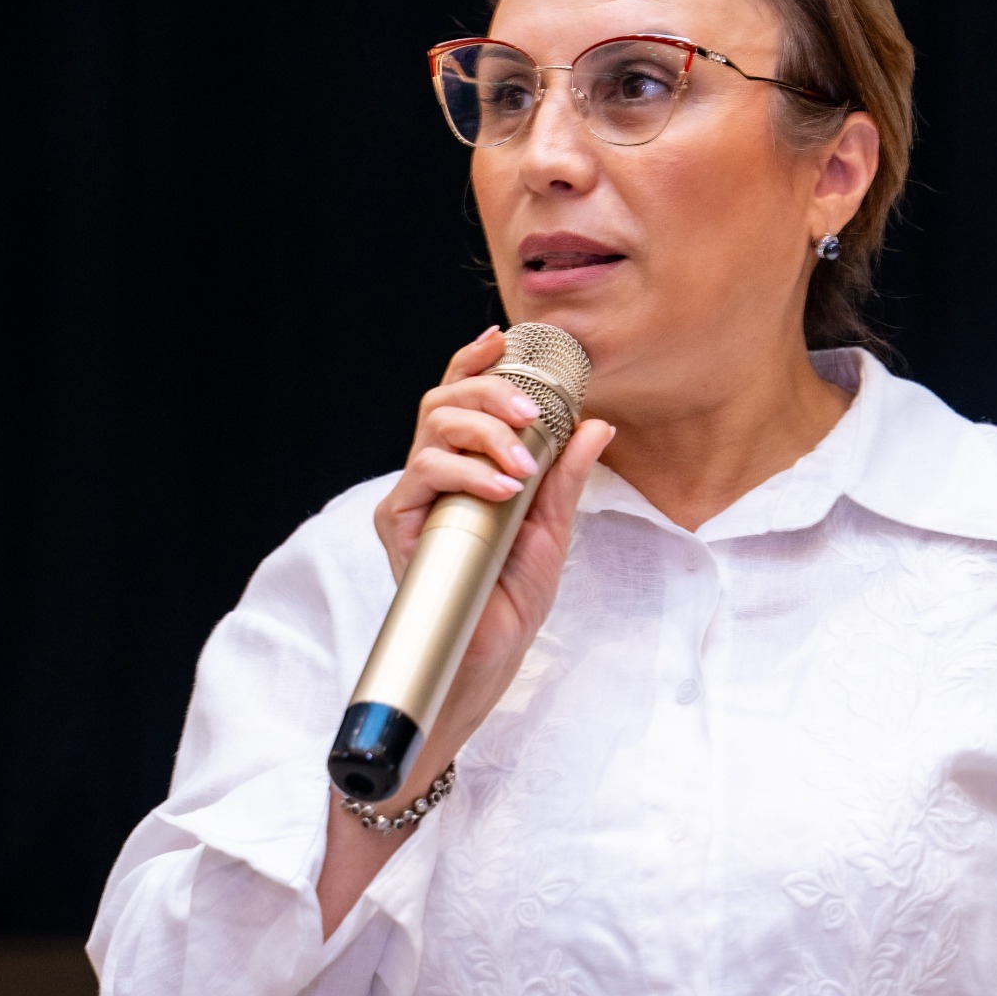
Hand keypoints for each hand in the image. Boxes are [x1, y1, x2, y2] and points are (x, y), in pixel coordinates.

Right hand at [371, 323, 613, 772]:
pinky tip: (502, 488)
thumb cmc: (511, 597)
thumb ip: (566, 475)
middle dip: (489, 391)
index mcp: (464, 467)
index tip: (503, 339)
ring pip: (433, 428)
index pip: (460, 398)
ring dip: (484, 432)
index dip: (475, 363)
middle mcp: (432, 474)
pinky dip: (466, 472)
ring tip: (523, 463)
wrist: (488, 656)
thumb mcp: (552, 528)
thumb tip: (596, 423)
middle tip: (532, 411)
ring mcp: (414, 497)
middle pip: (444, 400)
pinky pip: (424, 474)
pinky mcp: (400, 524)